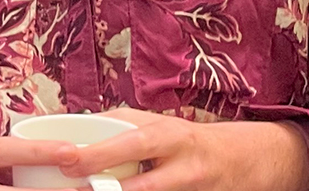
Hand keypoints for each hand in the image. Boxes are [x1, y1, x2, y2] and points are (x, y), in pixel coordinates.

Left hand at [62, 109, 308, 190]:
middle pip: (144, 186)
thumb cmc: (186, 139)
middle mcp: (184, 167)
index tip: (67, 160)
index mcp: (170, 136)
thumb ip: (120, 126)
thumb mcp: (157, 124)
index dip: (100, 155)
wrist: (241, 161)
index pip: (132, 144)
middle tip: (73, 188)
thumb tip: (75, 127)